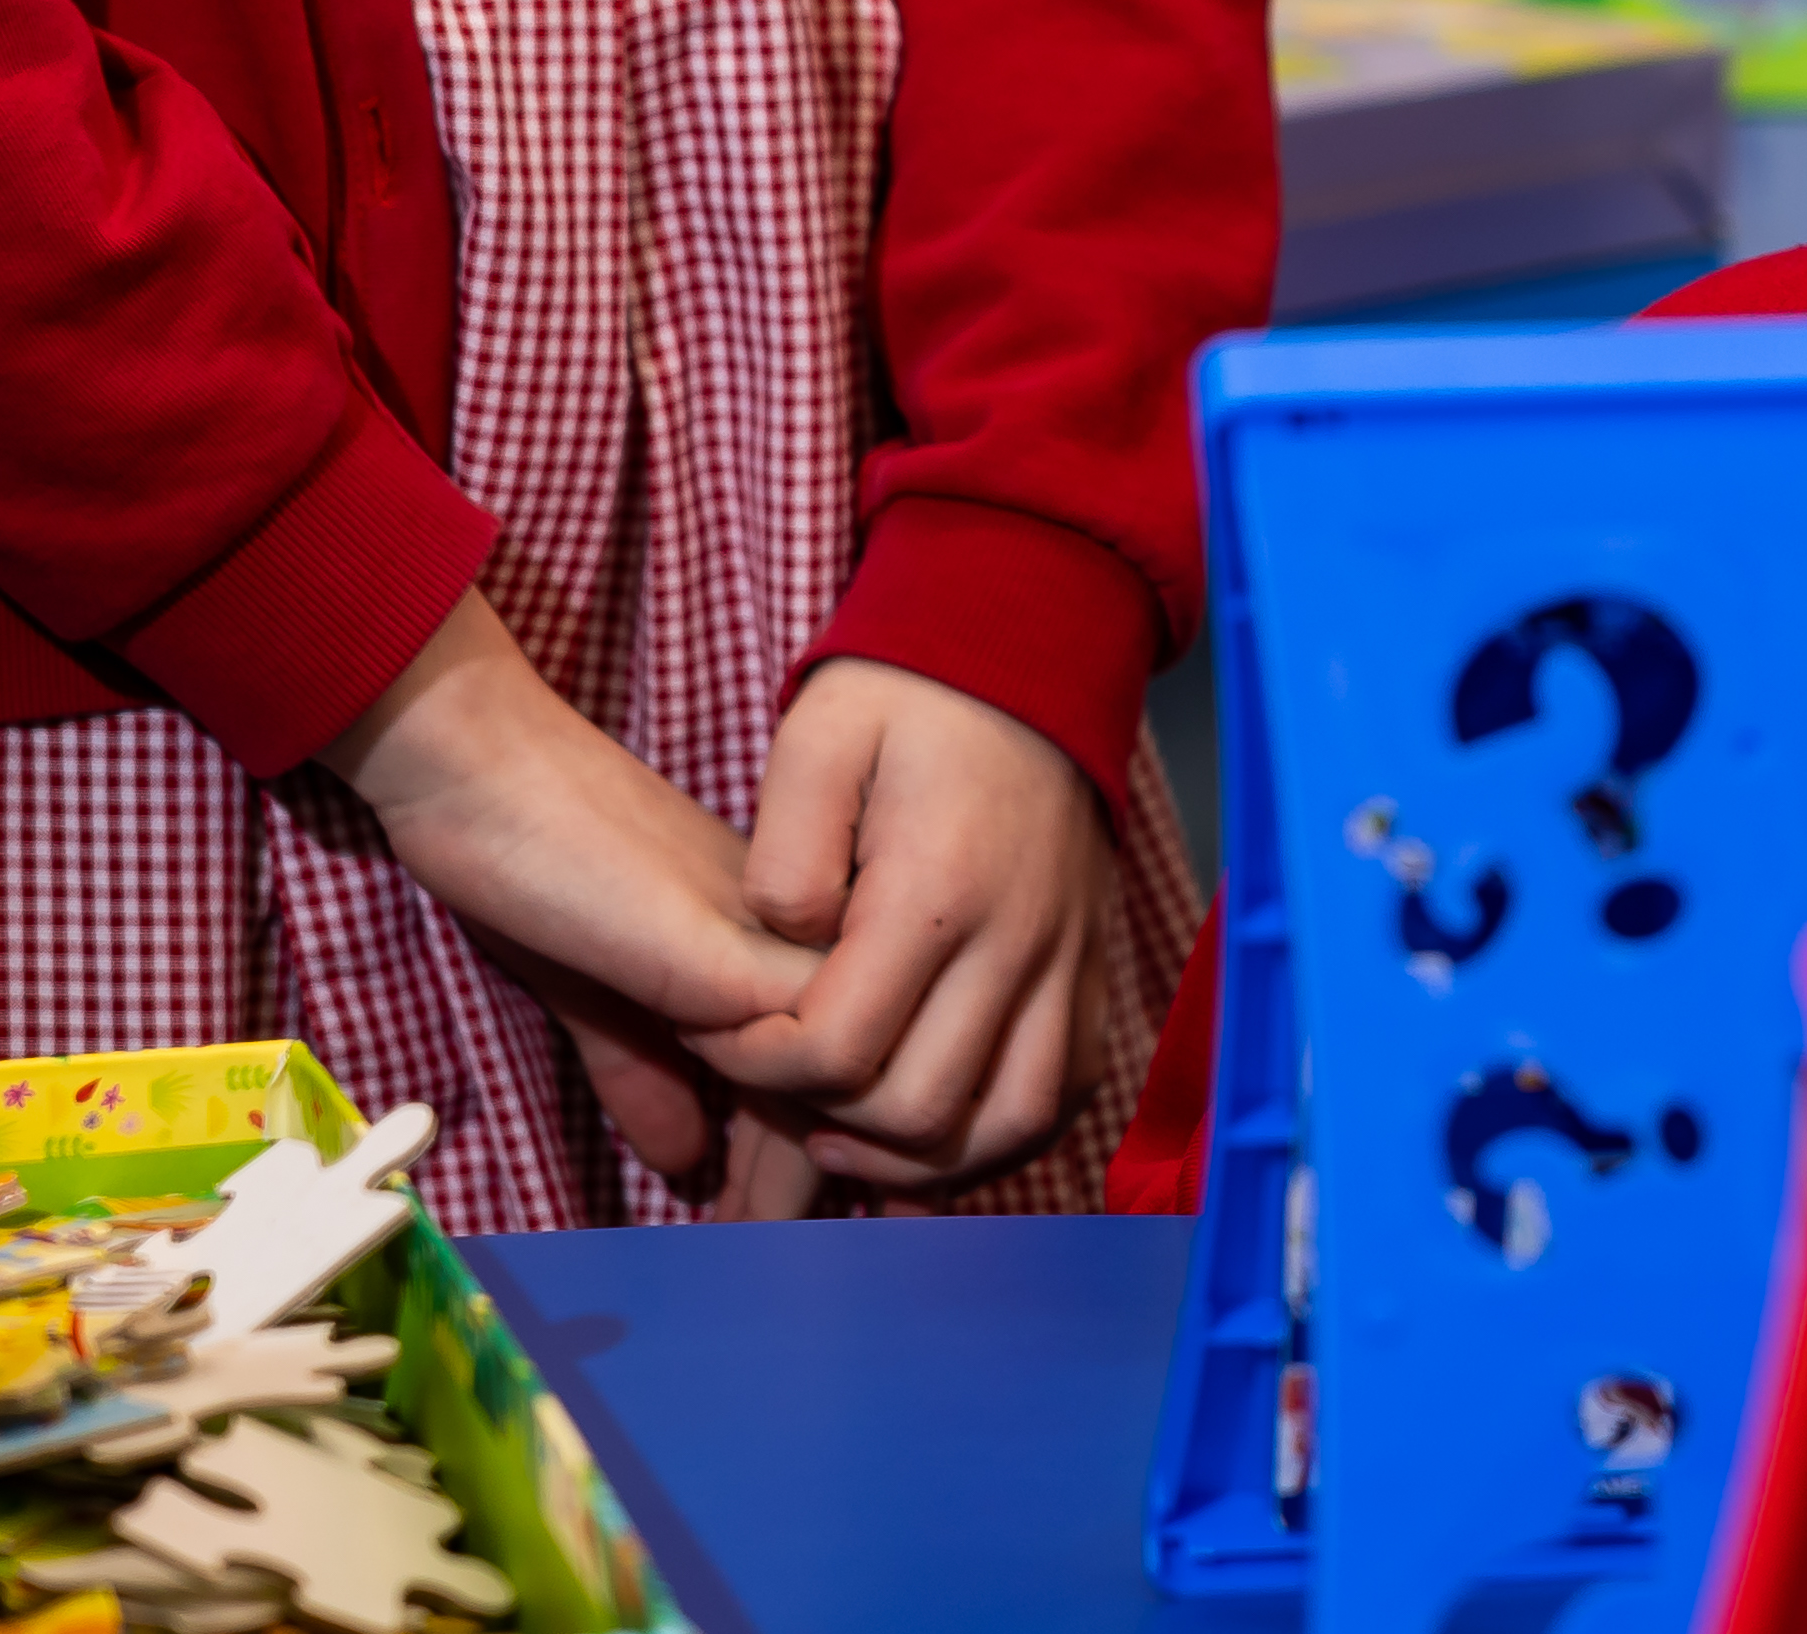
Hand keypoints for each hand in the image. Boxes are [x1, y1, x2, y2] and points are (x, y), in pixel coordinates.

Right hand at [320, 595, 820, 1192]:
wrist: (480, 772)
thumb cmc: (536, 860)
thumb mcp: (598, 986)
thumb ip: (641, 1065)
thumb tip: (683, 1158)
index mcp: (775, 941)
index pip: (828, 1060)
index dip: (812, 1154)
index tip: (790, 1235)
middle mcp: (796, 935)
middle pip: (848, 1074)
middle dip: (815, 1182)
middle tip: (785, 1262)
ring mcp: (771, 933)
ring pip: (833, 1065)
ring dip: (791, 1167)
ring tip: (756, 1244)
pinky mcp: (722, 940)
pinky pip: (781, 1035)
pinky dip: (760, 1103)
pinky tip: (717, 1166)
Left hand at [688, 662, 1112, 1195]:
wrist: (1035, 646)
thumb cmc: (911, 696)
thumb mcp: (815, 744)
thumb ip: (785, 862)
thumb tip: (788, 955)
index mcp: (936, 891)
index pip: (838, 1046)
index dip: (757, 1067)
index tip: (716, 1035)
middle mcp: (1016, 941)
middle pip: (921, 1107)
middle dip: (824, 1121)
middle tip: (770, 1085)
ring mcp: (1066, 959)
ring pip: (1011, 1122)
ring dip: (922, 1160)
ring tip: (848, 1142)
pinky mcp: (1090, 964)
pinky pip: (1064, 1089)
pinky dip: (1002, 1135)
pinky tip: (939, 1131)